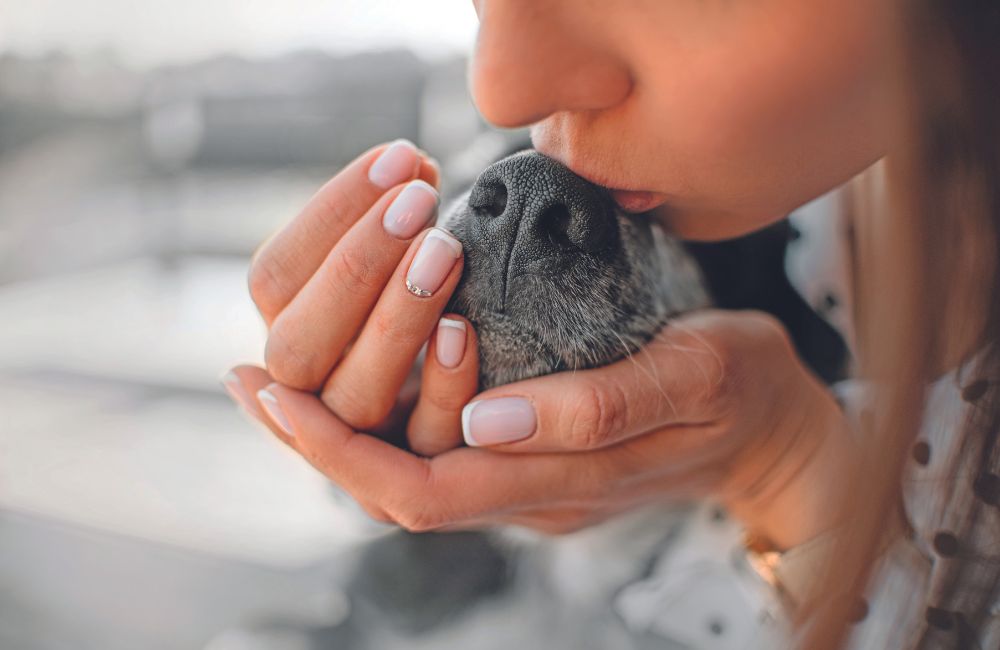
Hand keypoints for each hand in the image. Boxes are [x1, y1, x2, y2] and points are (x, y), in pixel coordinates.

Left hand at [226, 310, 857, 546]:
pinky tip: (362, 377)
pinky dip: (389, 422)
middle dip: (318, 445)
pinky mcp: (536, 460)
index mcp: (564, 481)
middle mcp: (533, 495)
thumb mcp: (696, 372)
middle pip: (400, 493)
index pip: (427, 487)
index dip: (341, 450)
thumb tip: (487, 418)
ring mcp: (533, 482)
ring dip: (342, 435)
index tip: (274, 395)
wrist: (775, 429)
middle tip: (251, 383)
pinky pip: (443, 455)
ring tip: (279, 381)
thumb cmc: (743, 388)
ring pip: (414, 477)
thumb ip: (600, 403)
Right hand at [234, 140, 479, 453]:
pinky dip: (442, 386)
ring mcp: (362, 440)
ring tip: (446, 249)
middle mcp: (310, 393)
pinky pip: (423, 440)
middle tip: (419, 200)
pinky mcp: (423, 474)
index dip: (331, 215)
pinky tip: (461, 331)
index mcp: (293, 330)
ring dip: (394, 320)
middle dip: (354, 267)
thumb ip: (386, 228)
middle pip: (296, 347)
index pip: (274, 278)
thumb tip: (407, 162)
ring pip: (354, 396)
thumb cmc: (447, 302)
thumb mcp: (405, 264)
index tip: (401, 157)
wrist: (509, 395)